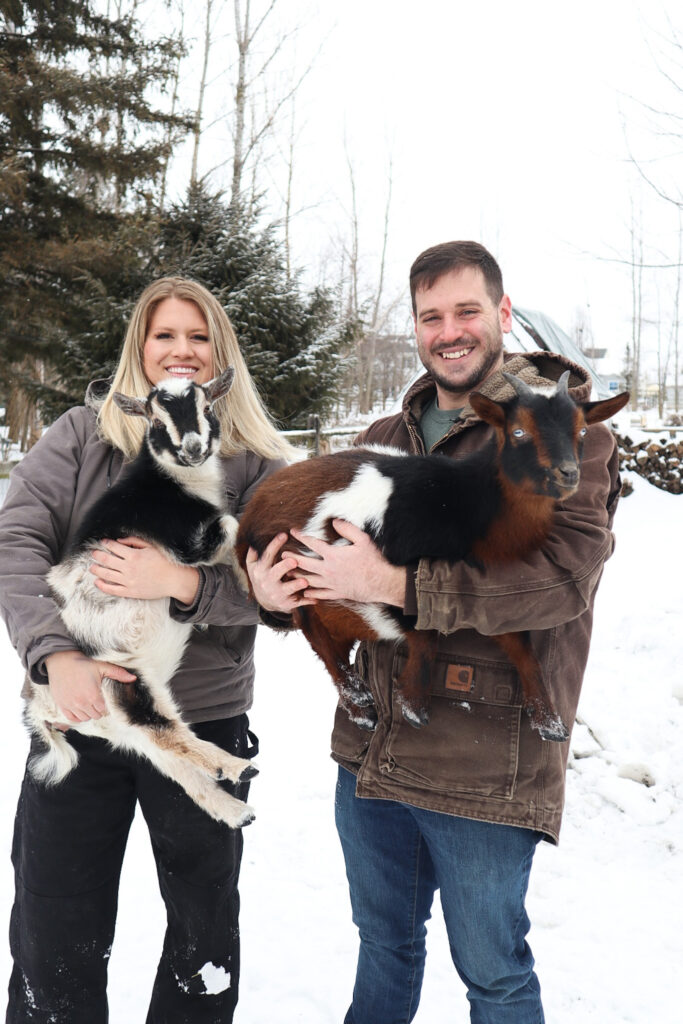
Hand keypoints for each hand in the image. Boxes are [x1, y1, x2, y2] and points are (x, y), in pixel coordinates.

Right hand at [44, 650, 136, 724]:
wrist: (62, 661)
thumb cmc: (83, 663)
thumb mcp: (102, 666)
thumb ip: (118, 673)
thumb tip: (134, 678)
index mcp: (93, 695)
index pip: (104, 710)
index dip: (105, 706)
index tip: (104, 699)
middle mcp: (81, 702)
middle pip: (95, 715)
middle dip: (98, 710)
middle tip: (97, 701)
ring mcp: (70, 705)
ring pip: (84, 718)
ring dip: (88, 713)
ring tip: (89, 703)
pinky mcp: (61, 705)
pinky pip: (72, 718)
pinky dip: (77, 716)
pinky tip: (80, 708)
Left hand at [90, 537, 199, 604]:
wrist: (174, 580)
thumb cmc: (165, 562)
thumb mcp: (151, 547)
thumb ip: (135, 541)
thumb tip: (119, 540)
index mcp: (134, 555)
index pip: (114, 547)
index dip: (106, 544)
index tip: (103, 543)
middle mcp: (129, 568)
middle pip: (107, 560)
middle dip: (98, 555)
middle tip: (93, 553)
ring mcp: (128, 581)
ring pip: (107, 575)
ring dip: (97, 570)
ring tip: (92, 567)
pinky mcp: (130, 592)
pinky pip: (112, 590)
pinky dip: (103, 586)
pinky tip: (97, 582)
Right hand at [245, 533, 313, 612]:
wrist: (265, 600)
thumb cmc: (262, 577)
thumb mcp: (253, 567)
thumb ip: (253, 554)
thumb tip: (253, 541)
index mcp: (260, 570)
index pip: (267, 556)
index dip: (274, 545)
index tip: (284, 534)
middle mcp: (267, 582)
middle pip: (275, 573)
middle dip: (284, 567)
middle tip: (294, 560)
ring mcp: (276, 594)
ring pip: (287, 589)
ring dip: (296, 585)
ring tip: (305, 581)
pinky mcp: (286, 604)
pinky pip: (298, 602)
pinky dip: (307, 601)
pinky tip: (315, 598)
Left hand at [288, 520, 405, 605]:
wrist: (381, 583)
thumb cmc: (373, 560)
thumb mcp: (363, 540)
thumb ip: (347, 529)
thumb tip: (335, 521)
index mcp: (333, 555)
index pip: (313, 544)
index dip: (301, 536)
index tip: (293, 531)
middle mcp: (328, 570)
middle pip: (305, 564)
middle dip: (292, 558)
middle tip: (283, 554)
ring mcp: (331, 583)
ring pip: (309, 580)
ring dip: (297, 576)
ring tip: (288, 573)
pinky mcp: (337, 593)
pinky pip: (320, 594)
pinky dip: (311, 592)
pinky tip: (305, 591)